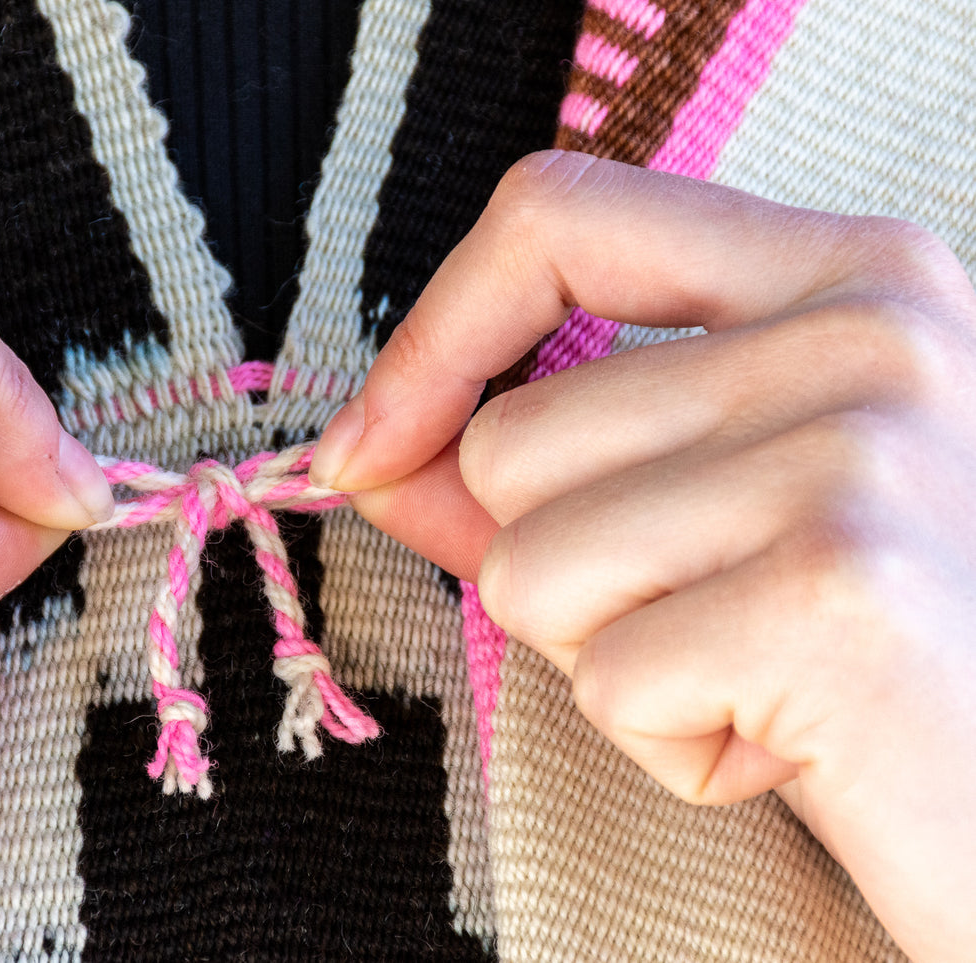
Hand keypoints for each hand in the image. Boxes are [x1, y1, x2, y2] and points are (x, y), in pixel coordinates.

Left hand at [314, 152, 975, 960]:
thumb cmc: (886, 658)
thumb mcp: (716, 518)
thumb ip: (542, 471)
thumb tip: (370, 452)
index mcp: (847, 273)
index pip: (558, 220)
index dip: (433, 337)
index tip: (367, 444)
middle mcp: (868, 333)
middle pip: (511, 442)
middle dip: (565, 574)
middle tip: (723, 620)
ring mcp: (861, 453)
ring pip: (529, 566)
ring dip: (618, 660)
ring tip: (764, 677)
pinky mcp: (837, 593)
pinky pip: (608, 679)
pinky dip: (674, 744)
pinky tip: (799, 740)